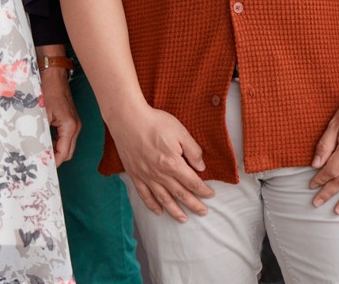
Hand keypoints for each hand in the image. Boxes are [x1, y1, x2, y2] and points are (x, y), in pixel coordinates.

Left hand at [37, 61, 80, 164]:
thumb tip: (36, 150)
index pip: (64, 153)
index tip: (44, 168)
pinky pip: (65, 137)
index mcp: (69, 126)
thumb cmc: (47, 90)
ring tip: (41, 154)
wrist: (53, 74)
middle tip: (41, 163)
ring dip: (56, 151)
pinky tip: (44, 141)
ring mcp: (74, 123)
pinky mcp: (70, 119)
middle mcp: (75, 127)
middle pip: (68, 152)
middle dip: (56, 159)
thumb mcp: (41, 114)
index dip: (54, 162)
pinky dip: (56, 142)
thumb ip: (41, 133)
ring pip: (67, 145)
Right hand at [106, 102, 212, 221]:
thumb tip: (201, 167)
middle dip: (194, 204)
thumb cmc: (155, 122)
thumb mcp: (180, 132)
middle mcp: (160, 174)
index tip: (211, 195)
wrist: (127, 119)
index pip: (192, 182)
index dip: (203, 190)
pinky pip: (144, 195)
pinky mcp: (135, 174)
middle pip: (181, 194)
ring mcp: (146, 176)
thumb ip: (193, 150)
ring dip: (175, 211)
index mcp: (173, 164)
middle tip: (203, 212)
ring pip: (163, 199)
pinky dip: (152, 205)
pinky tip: (158, 211)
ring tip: (184, 219)